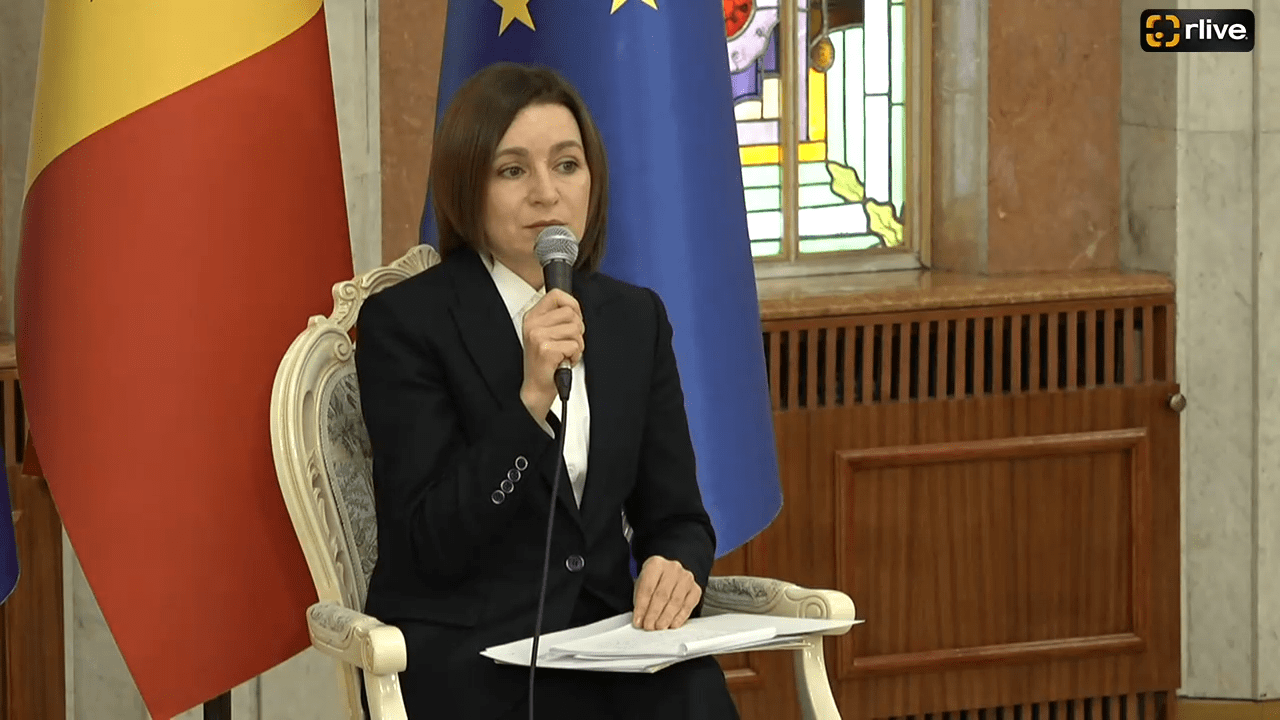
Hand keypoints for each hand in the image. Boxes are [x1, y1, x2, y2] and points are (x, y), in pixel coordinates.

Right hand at [519, 289, 584, 420]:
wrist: (536, 388)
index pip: (556, 295)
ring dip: (577, 345)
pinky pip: (574, 346)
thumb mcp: (546, 334)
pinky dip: (575, 356)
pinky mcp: (546, 350)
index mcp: (532, 317)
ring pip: (575, 329)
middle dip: (577, 330)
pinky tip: (565, 361)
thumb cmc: (545, 362)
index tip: (574, 318)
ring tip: (566, 353)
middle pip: (570, 313)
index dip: (572, 304)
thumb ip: (557, 318)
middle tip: (569, 343)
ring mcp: (538, 337)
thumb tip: (575, 308)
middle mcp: (533, 324)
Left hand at [632, 556, 700, 630]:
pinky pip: (688, 605)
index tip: (638, 620)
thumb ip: (640, 601)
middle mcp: (673, 568)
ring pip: (675, 601)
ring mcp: (686, 577)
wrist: (669, 576)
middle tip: (649, 626)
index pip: (647, 587)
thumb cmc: (653, 582)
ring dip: (666, 617)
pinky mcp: (695, 589)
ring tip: (659, 627)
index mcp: (656, 564)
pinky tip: (672, 624)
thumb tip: (640, 620)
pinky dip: (679, 617)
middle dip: (654, 614)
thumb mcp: (642, 587)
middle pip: (662, 595)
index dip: (641, 606)